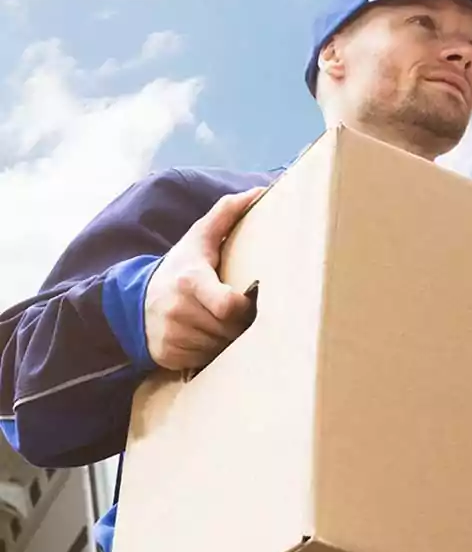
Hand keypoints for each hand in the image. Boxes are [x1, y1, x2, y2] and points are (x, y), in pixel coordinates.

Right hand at [144, 187, 265, 370]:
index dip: (244, 308)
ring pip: (220, 347)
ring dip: (227, 339)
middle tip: (240, 312)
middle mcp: (179, 310)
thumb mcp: (199, 239)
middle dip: (240, 324)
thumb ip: (226, 215)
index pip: (228, 306)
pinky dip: (211, 352)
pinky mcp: (169, 356)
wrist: (133, 299)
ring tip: (222, 323)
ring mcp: (172, 336)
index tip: (247, 300)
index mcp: (191, 281)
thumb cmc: (179, 267)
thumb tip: (258, 191)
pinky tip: (206, 336)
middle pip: (230, 329)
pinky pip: (205, 360)